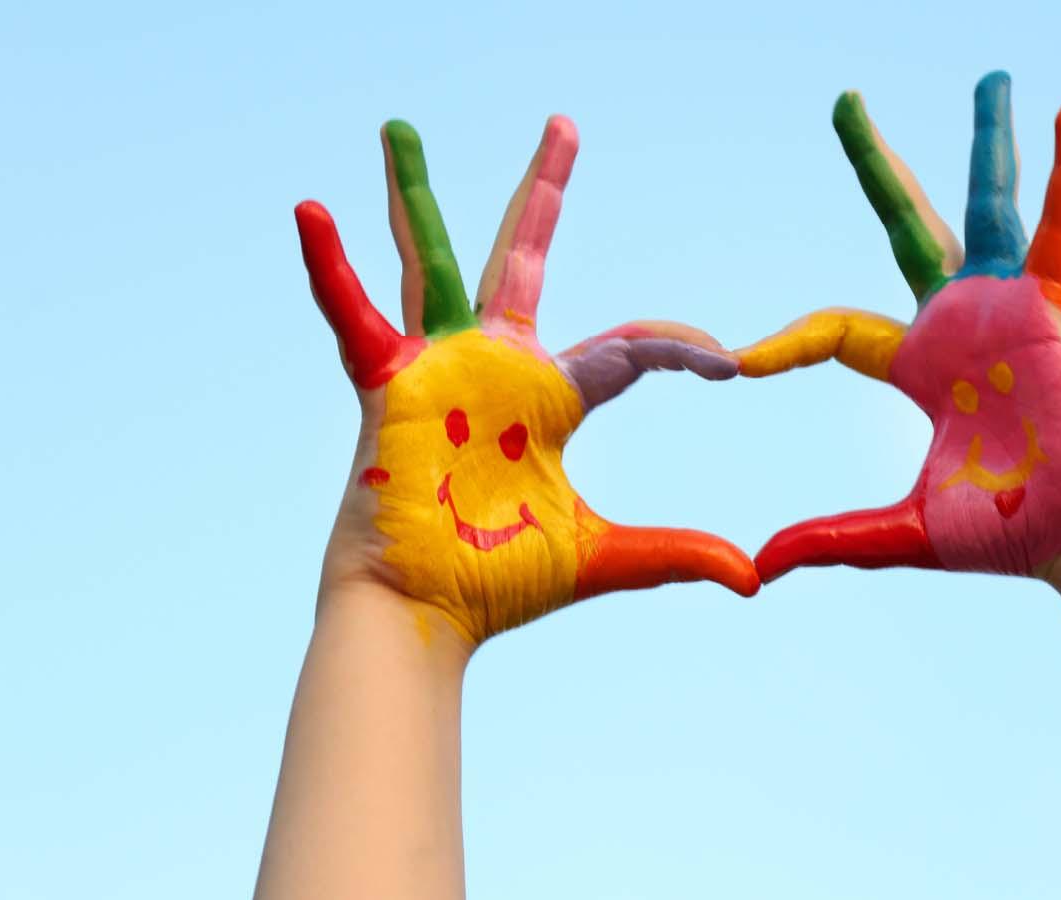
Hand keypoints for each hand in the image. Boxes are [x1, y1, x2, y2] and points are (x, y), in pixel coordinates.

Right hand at [296, 116, 757, 642]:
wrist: (427, 616)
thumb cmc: (497, 583)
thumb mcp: (603, 557)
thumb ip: (674, 555)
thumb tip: (750, 579)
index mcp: (547, 399)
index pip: (627, 348)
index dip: (679, 348)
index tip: (729, 364)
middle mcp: (494, 368)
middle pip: (524, 256)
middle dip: (547, 191)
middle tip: (566, 124)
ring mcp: (439, 368)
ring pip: (431, 263)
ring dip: (413, 197)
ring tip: (399, 128)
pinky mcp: (390, 383)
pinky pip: (351, 314)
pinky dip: (329, 266)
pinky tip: (311, 210)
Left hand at [740, 72, 1060, 582]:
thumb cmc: (1012, 531)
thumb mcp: (903, 532)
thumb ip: (833, 538)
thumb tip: (759, 569)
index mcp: (923, 364)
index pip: (836, 329)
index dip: (786, 340)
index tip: (737, 361)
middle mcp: (963, 321)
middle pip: (909, 225)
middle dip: (877, 166)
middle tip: (845, 103)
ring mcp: (1012, 306)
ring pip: (991, 205)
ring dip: (990, 141)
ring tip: (991, 79)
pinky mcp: (1056, 307)